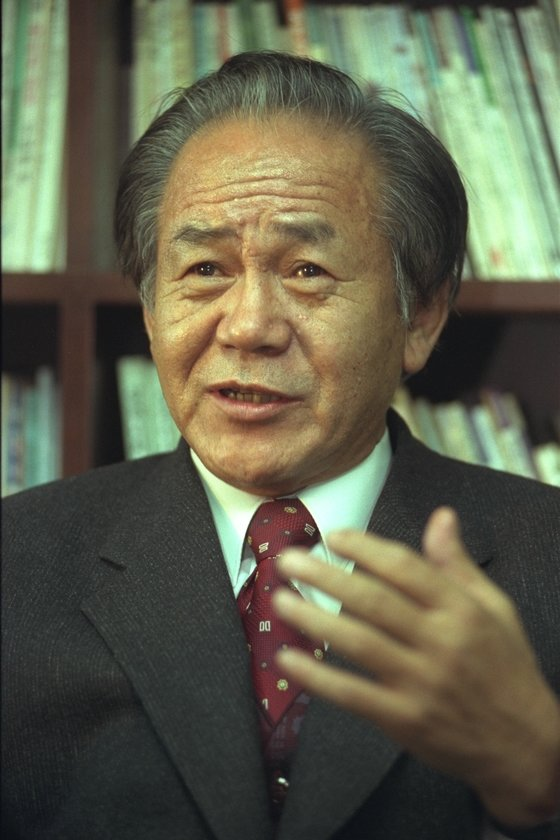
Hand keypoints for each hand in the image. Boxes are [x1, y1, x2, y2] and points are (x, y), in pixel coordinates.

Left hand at [274, 507, 559, 826]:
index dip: (365, 547)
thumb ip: (458, 563)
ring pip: (359, 643)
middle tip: (288, 559)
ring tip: (280, 600)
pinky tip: (287, 659)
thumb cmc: (506, 667)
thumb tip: (442, 515)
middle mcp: (440, 642)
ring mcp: (421, 683)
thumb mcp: (493, 608)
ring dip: (314, 619)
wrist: (526, 745)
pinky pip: (353, 694)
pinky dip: (318, 677)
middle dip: (326, 576)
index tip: (333, 535)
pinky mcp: (405, 720)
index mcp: (461, 609)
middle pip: (374, 600)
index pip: (406, 567)